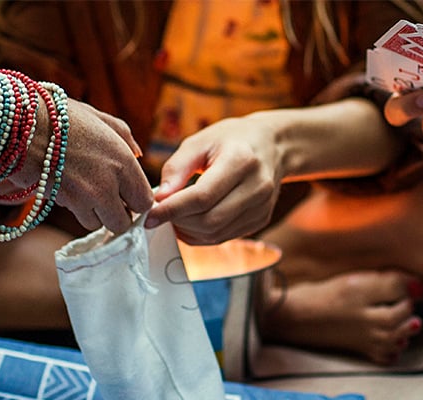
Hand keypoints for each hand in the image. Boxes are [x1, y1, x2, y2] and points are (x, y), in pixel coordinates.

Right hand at [0, 99, 152, 233]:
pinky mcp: (66, 203)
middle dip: (117, 215)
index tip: (126, 196)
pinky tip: (70, 191)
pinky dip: (77, 211)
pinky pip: (80, 218)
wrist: (21, 124)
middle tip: (108, 202)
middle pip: (124, 221)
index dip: (136, 201)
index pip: (144, 201)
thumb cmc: (59, 116)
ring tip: (85, 194)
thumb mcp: (99, 118)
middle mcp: (110, 182)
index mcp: (123, 160)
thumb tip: (138, 155)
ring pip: (100, 224)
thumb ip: (124, 137)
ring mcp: (87, 196)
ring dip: (95, 215)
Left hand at [144, 117, 281, 244]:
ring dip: (187, 230)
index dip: (172, 209)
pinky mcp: (260, 220)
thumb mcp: (200, 142)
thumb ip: (176, 168)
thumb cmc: (230, 140)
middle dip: (177, 221)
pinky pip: (222, 237)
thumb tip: (158, 198)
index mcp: (241, 160)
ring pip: (215, 234)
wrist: (273, 146)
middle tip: (160, 213)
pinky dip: (200, 235)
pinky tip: (190, 220)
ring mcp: (261, 207)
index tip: (149, 216)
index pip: (202, 196)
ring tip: (174, 215)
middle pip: (209, 220)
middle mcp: (257, 187)